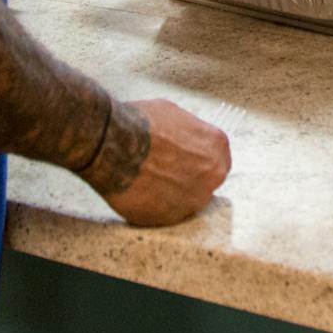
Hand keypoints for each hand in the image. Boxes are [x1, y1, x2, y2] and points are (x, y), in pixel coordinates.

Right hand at [94, 99, 229, 226]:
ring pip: (186, 200)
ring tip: (147, 179)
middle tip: (165, 169)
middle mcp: (212, 176)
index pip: (218, 158)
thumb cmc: (140, 124)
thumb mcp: (173, 113)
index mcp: (217, 146)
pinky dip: (154, 205)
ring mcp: (192, 200)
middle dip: (188, 177)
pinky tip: (138, 190)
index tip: (184, 158)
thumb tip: (185, 138)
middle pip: (206, 181)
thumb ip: (189, 132)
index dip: (198, 158)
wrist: (114, 145)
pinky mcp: (170, 218)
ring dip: (171, 192)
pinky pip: (165, 213)